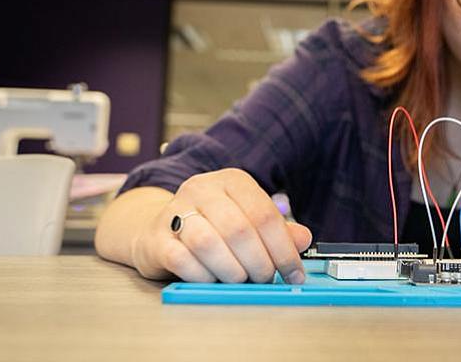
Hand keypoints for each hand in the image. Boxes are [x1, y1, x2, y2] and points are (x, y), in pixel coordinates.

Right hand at [131, 168, 311, 282]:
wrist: (158, 228)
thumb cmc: (211, 225)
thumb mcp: (247, 220)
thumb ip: (277, 230)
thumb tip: (303, 239)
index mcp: (232, 181)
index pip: (265, 214)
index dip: (284, 249)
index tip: (294, 273)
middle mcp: (202, 189)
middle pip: (239, 229)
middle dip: (259, 263)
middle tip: (265, 279)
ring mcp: (175, 211)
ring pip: (209, 243)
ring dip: (232, 270)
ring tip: (240, 279)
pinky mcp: (156, 237)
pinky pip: (182, 259)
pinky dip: (203, 275)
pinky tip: (212, 278)